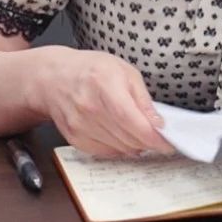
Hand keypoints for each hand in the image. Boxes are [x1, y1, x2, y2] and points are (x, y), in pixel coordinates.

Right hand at [29, 47, 175, 158]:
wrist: (54, 78)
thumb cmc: (91, 69)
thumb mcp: (124, 71)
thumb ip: (143, 98)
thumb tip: (158, 123)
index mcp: (104, 84)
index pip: (131, 119)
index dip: (152, 136)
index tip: (167, 142)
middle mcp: (89, 108)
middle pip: (127, 137)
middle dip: (148, 141)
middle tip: (158, 136)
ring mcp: (79, 125)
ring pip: (118, 148)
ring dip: (134, 145)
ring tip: (139, 133)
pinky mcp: (73, 138)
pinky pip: (104, 152)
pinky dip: (118, 148)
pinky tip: (122, 136)